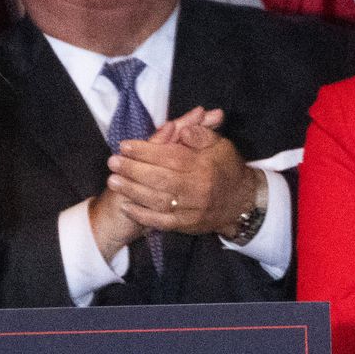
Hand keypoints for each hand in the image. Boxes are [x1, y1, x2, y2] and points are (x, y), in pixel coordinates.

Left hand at [89, 108, 227, 260]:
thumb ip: (201, 135)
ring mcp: (192, 209)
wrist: (242, 202)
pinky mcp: (187, 224)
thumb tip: (181, 129)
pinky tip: (126, 205)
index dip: (146, 151)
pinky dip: (143, 215)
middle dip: (133, 170)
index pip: (171, 156)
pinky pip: (161, 221)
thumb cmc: (226, 169)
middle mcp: (198, 188)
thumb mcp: (220, 145)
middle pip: (160, 178)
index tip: (125, 146)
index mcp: (205, 165)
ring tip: (113, 180)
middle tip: (113, 161)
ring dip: (133, 191)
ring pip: (157, 200)